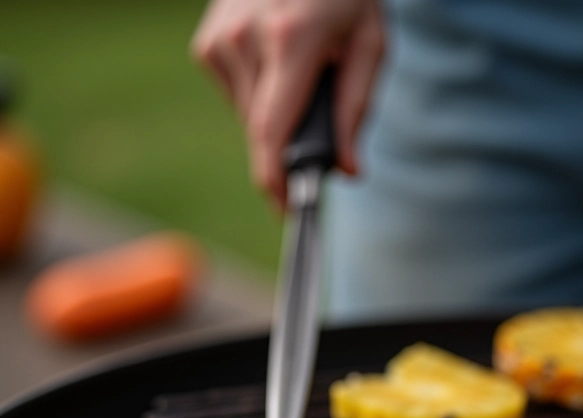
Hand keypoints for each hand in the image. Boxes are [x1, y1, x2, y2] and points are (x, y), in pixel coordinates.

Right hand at [192, 0, 384, 208]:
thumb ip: (356, 111)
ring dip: (275, 120)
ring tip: (301, 78)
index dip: (276, 181)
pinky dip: (259, 98)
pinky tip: (278, 65)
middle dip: (289, 149)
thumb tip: (347, 170)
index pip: (271, 133)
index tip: (285, 210)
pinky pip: (235, 96)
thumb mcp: (370, 45)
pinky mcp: (208, 40)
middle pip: (262, 132)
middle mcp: (243, 38)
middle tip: (319, 132)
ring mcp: (219, 36)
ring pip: (247, 118)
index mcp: (289, 40)